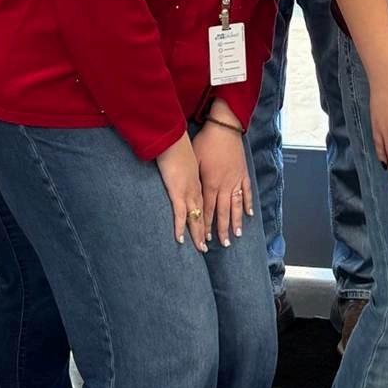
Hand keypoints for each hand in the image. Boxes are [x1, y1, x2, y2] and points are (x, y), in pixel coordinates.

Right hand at [157, 133, 207, 251]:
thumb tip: (186, 178)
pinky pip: (180, 214)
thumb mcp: (189, 162)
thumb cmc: (180, 147)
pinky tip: (181, 240)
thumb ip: (189, 173)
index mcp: (201, 183)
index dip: (210, 219)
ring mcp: (189, 192)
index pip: (207, 205)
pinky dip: (180, 228)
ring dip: (198, 234)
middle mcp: (198, 190)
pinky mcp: (177, 192)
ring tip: (202, 248)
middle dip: (208, 231)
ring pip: (196, 218)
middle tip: (213, 246)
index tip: (212, 229)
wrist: (175, 139)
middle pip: (205, 215)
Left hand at [192, 121, 248, 247]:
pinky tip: (248, 214)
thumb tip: (190, 196)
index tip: (205, 238)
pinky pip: (246, 192)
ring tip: (236, 235)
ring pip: (236, 205)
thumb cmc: (206, 142)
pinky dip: (247, 204)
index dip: (206, 225)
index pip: (207, 209)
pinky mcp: (242, 173)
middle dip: (222, 229)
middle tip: (222, 244)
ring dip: (236, 221)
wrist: (224, 128)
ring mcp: (235, 180)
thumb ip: (194, 180)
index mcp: (210, 183)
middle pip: (223, 212)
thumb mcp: (195, 161)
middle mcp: (224, 185)